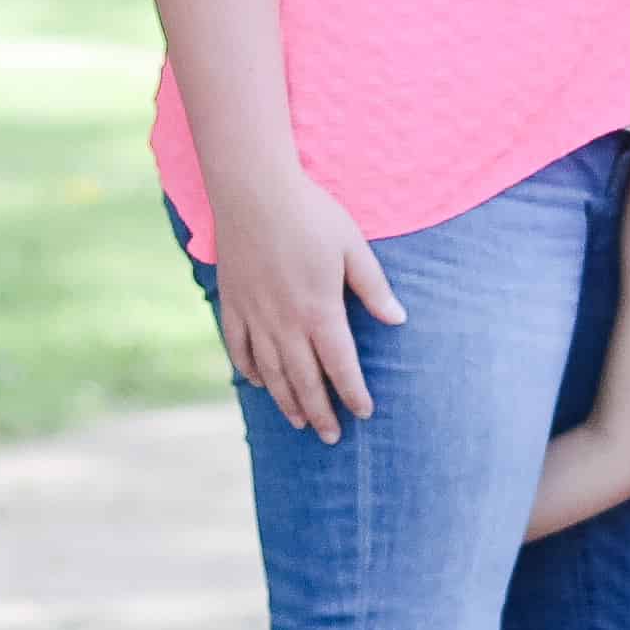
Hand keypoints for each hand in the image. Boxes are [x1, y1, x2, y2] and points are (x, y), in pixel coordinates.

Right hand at [208, 168, 403, 441]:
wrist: (254, 192)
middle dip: (321, 411)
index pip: (340, 365)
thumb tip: (397, 320)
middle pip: (304, 379)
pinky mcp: (232, 303)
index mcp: (320, 310)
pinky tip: (258, 383)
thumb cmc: (311, 215)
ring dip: (286, 400)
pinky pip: (238, 347)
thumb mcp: (353, 248)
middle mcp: (285, 322)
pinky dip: (249, 370)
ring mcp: (254, 315)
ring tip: (300, 421)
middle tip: (331, 437)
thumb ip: (374, 288)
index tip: (363, 414)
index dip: (352, 393)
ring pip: (271, 371)